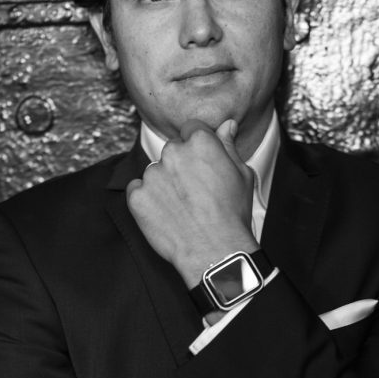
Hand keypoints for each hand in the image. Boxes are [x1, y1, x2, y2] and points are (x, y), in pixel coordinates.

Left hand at [126, 119, 257, 287]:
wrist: (215, 251)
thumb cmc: (232, 215)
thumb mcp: (241, 175)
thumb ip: (228, 146)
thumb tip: (226, 126)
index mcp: (200, 142)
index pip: (191, 129)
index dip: (197, 146)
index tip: (201, 164)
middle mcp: (173, 152)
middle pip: (172, 150)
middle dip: (181, 165)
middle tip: (195, 191)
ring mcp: (152, 174)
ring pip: (155, 171)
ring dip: (164, 184)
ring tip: (183, 207)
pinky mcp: (137, 196)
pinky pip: (138, 190)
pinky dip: (147, 200)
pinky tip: (166, 214)